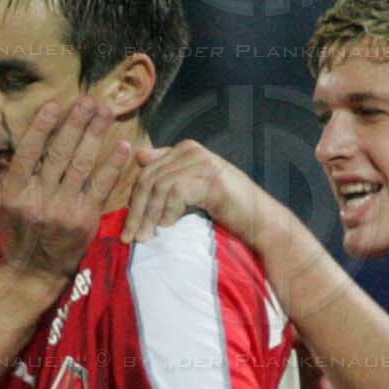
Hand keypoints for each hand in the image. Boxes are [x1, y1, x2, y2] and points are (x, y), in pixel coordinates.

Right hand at [0, 100, 133, 283]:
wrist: (34, 272)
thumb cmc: (16, 231)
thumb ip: (1, 168)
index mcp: (15, 191)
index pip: (29, 152)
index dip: (42, 127)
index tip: (55, 104)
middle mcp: (39, 199)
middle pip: (60, 154)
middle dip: (76, 124)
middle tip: (89, 100)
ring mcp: (64, 209)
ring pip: (81, 165)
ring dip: (95, 136)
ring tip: (105, 112)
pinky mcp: (86, 219)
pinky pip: (102, 187)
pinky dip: (113, 165)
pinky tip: (123, 145)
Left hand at [121, 140, 264, 244]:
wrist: (260, 220)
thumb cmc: (227, 208)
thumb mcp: (192, 188)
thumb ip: (168, 172)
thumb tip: (139, 156)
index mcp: (184, 150)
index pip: (147, 172)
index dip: (133, 201)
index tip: (128, 229)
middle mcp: (191, 151)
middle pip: (149, 179)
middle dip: (137, 212)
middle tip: (130, 238)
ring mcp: (202, 163)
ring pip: (160, 187)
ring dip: (149, 216)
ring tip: (146, 238)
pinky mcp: (210, 178)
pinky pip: (177, 192)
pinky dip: (169, 212)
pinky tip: (167, 227)